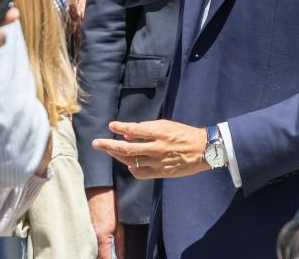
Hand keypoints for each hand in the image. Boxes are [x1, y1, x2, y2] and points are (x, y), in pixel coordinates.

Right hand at [87, 186, 124, 258]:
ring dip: (93, 251)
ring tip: (101, 247)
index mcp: (101, 237)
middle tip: (106, 253)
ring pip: (88, 248)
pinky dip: (87, 243)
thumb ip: (121, 243)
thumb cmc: (110, 203)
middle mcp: (90, 236)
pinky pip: (83, 239)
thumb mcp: (120, 225)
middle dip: (100, 257)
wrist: (99, 187)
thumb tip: (123, 257)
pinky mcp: (80, 225)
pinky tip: (92, 241)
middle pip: (94, 255)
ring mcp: (83, 231)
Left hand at [92, 120, 208, 179]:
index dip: (120, 127)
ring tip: (109, 150)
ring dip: (117, 155)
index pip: (134, 130)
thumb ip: (146, 129)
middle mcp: (157, 148)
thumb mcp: (166, 125)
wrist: (203, 150)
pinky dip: (130, 167)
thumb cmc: (183, 134)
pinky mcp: (160, 172)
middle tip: (96, 143)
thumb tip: (127, 133)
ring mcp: (158, 162)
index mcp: (159, 132)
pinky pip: (139, 172)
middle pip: (127, 148)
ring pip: (130, 161)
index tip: (111, 126)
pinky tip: (126, 161)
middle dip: (108, 145)